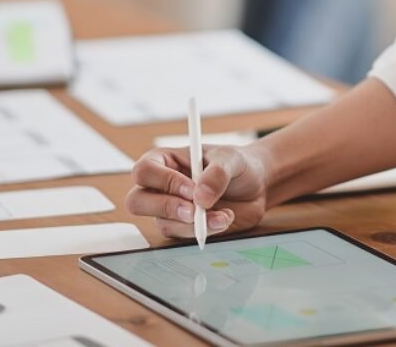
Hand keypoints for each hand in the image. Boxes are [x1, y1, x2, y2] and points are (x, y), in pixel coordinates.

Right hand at [126, 145, 269, 237]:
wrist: (257, 186)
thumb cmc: (237, 164)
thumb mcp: (231, 159)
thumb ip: (217, 173)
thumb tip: (201, 197)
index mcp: (164, 161)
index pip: (145, 171)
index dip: (164, 182)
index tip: (192, 189)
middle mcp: (161, 186)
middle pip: (138, 201)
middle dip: (166, 208)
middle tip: (194, 211)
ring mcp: (170, 209)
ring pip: (163, 223)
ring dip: (194, 223)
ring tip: (223, 214)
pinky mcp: (184, 227)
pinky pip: (184, 235)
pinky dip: (206, 230)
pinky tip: (224, 219)